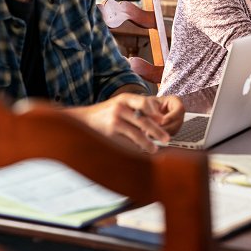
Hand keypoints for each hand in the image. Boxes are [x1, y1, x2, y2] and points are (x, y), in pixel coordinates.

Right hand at [65, 93, 183, 152]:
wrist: (83, 120)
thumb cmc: (106, 112)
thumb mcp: (119, 104)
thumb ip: (136, 108)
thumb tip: (158, 119)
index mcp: (124, 98)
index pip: (144, 102)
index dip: (155, 112)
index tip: (163, 121)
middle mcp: (120, 107)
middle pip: (143, 120)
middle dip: (157, 131)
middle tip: (167, 139)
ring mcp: (114, 121)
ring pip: (137, 134)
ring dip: (148, 143)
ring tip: (155, 150)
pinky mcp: (110, 134)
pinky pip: (127, 143)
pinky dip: (135, 148)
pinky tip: (140, 152)